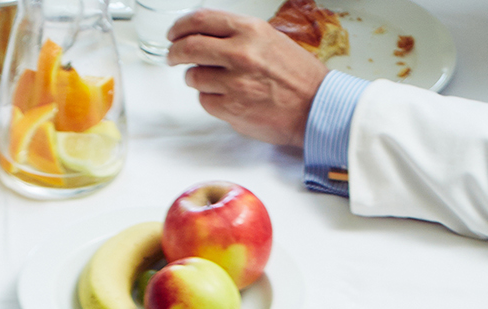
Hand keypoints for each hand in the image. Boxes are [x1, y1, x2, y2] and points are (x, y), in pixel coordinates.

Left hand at [165, 12, 325, 148]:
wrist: (314, 106)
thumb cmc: (296, 75)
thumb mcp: (268, 39)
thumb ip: (237, 36)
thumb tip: (208, 37)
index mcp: (249, 30)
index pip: (201, 20)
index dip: (181, 27)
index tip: (174, 33)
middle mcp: (240, 53)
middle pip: (189, 47)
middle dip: (175, 52)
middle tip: (173, 57)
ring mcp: (235, 83)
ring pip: (194, 77)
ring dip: (195, 78)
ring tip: (208, 80)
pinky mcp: (232, 109)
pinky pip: (205, 101)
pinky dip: (208, 98)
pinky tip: (223, 97)